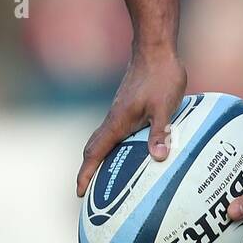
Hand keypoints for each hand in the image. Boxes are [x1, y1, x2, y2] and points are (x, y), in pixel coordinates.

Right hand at [76, 47, 186, 196]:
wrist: (155, 49)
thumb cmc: (160, 76)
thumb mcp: (164, 106)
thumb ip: (160, 131)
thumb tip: (158, 158)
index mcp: (118, 122)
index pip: (94, 152)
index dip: (85, 173)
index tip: (78, 193)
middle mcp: (114, 118)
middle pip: (94, 148)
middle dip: (89, 169)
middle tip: (89, 190)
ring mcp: (120, 111)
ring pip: (105, 138)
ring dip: (102, 157)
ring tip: (108, 176)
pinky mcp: (128, 105)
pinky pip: (116, 130)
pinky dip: (115, 144)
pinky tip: (130, 149)